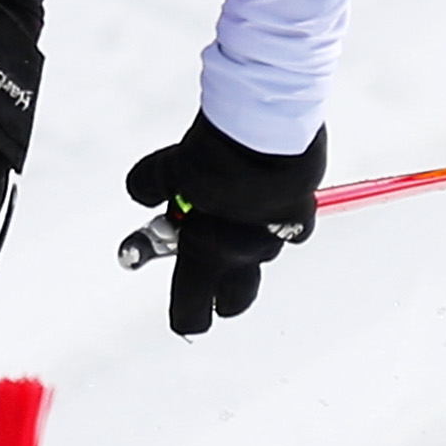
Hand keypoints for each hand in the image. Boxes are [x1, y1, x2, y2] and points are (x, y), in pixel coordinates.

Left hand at [118, 113, 325, 334]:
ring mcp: (275, 236)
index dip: (187, 316)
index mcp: (204, 252)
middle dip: (222, 295)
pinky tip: (268, 192)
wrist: (268, 126)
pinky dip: (278, 216)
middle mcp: (243, 254)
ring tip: (232, 212)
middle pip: (236, 299)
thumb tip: (142, 190)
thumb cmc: (215, 153)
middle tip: (211, 284)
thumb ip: (155, 184)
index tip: (185, 318)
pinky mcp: (303, 212)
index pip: (192, 308)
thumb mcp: (170, 168)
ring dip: (245, 243)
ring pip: (260, 256)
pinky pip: (290, 227)